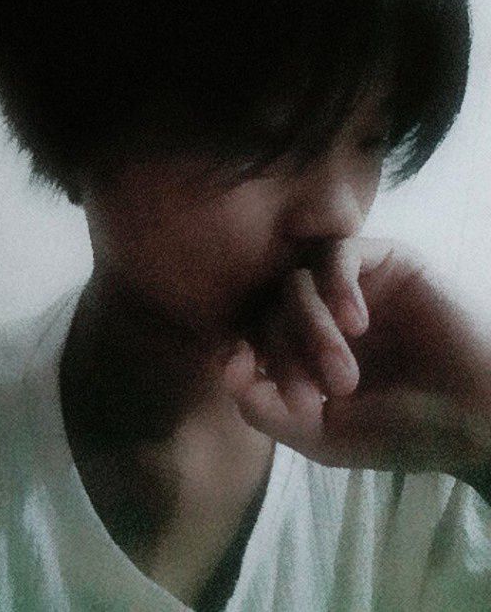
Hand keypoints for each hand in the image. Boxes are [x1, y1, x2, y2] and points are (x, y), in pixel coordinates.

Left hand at [222, 238, 490, 481]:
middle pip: (269, 308)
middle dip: (284, 354)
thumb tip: (223, 367)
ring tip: (343, 376)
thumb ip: (266, 407)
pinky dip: (336, 285)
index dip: (240, 353)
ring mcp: (351, 285)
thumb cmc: (403, 431)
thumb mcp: (323, 435)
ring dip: (309, 327)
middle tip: (318, 396)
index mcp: (301, 350)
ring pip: (297, 279)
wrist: (477, 419)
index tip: (246, 376)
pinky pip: (339, 252)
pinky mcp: (385, 260)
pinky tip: (357, 324)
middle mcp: (320, 312)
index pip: (249, 335)